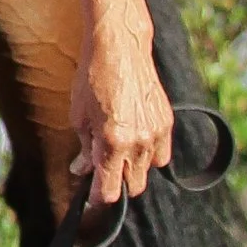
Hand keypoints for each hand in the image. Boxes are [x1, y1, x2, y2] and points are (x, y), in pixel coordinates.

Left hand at [69, 14, 176, 204]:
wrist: (120, 48)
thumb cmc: (92, 80)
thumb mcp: (79, 117)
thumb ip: (85, 149)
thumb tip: (82, 170)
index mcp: (113, 143)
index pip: (110, 191)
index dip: (98, 198)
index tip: (91, 197)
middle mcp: (139, 142)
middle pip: (132, 186)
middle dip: (116, 184)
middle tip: (102, 172)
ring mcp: (156, 133)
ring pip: (147, 172)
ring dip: (132, 169)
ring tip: (117, 151)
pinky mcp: (167, 122)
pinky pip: (161, 154)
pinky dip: (149, 155)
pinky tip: (135, 141)